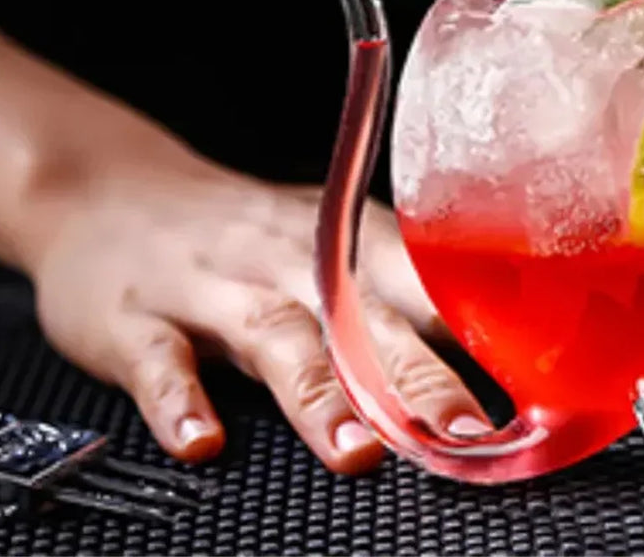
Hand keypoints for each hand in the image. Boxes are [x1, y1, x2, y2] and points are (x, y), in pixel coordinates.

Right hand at [0, 34, 489, 472]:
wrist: (115, 192)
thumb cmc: (240, 232)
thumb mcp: (319, 239)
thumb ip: (385, 291)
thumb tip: (483, 349)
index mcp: (341, 241)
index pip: (422, 282)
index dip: (474, 331)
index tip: (527, 378)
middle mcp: (287, 258)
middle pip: (361, 319)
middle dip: (417, 378)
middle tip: (465, 434)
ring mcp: (213, 286)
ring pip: (274, 336)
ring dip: (318, 395)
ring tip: (356, 449)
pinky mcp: (137, 317)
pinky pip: (160, 360)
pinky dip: (180, 402)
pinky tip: (202, 442)